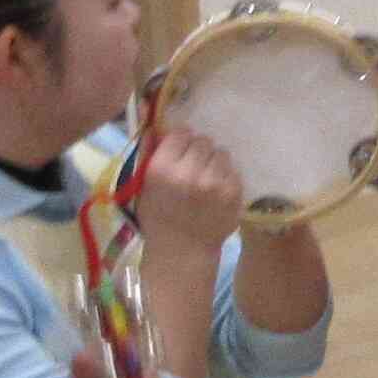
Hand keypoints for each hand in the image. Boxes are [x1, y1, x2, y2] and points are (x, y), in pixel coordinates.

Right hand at [129, 132, 245, 252]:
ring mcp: (215, 182)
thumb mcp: (143, 187)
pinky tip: (215, 189)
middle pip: (203, 141)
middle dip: (197, 150)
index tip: (179, 150)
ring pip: (221, 153)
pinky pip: (232, 169)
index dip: (180, 140)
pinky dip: (224, 176)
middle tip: (192, 165)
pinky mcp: (234, 191)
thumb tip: (158, 126)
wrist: (183, 251)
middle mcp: (190, 172)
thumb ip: (151, 154)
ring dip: (213, 161)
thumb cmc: (158, 219)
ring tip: (205, 177)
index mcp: (163, 169)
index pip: (181, 133)